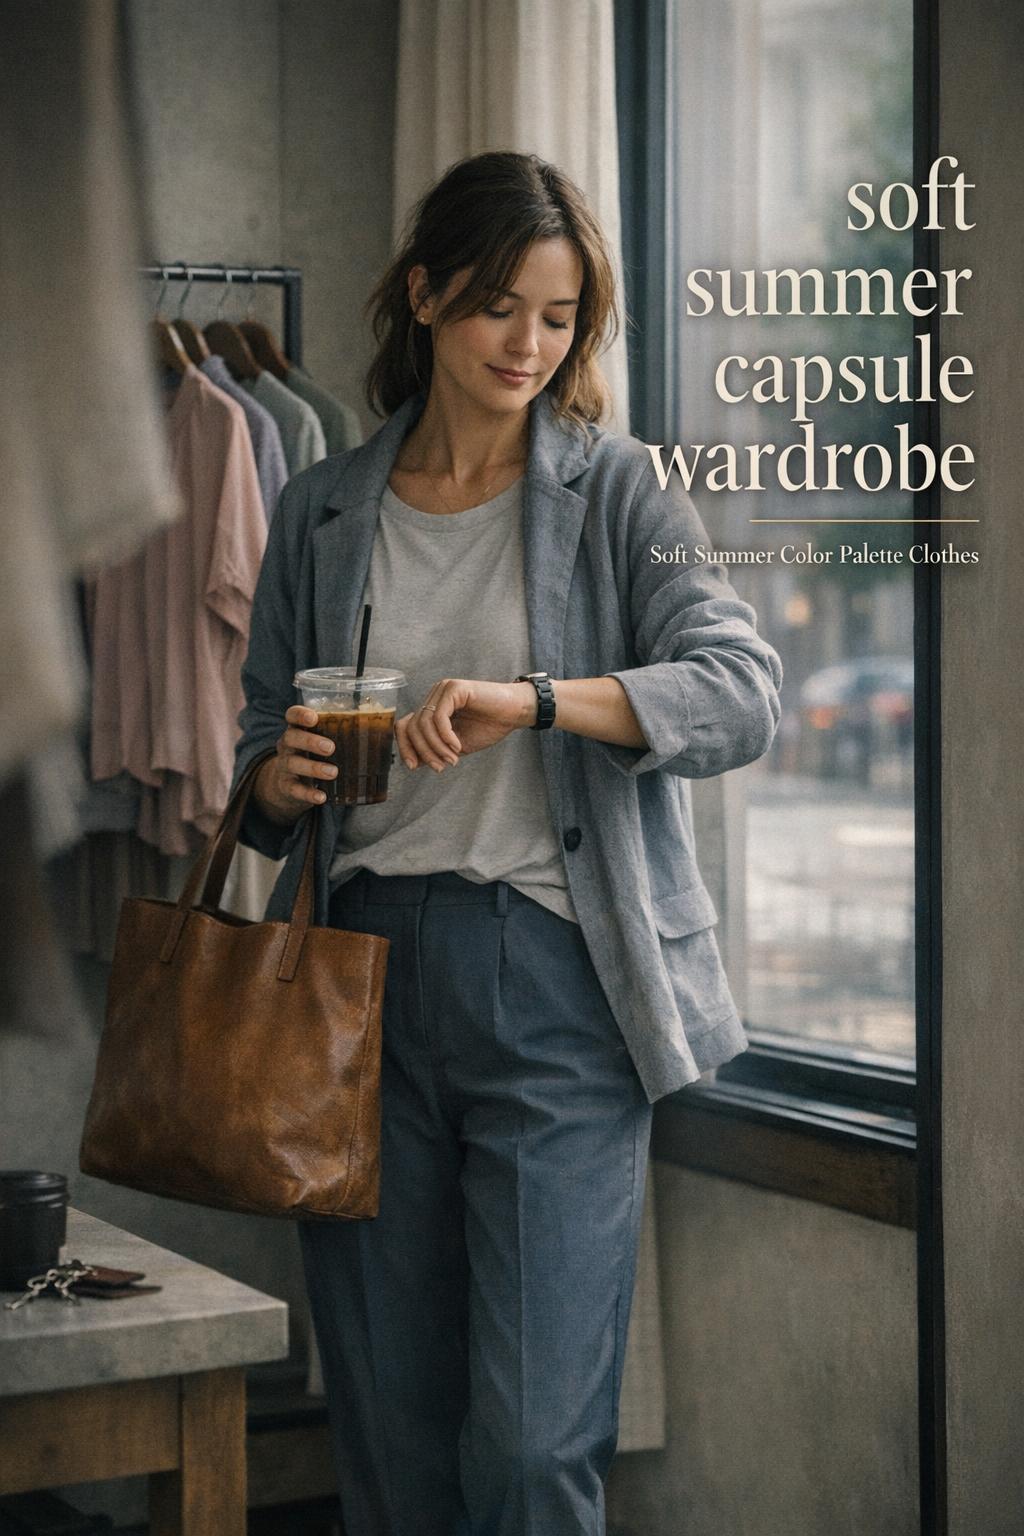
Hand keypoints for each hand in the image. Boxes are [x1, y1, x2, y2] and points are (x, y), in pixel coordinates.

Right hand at [252, 705, 338, 823]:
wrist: (286, 784)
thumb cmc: (314, 755)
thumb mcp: (322, 741)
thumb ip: (345, 732)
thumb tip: (387, 722)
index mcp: (298, 729)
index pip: (292, 715)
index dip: (300, 714)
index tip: (314, 718)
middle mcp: (287, 745)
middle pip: (291, 737)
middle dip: (310, 741)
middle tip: (331, 748)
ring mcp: (284, 766)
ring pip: (293, 763)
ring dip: (313, 768)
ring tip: (333, 772)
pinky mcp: (286, 786)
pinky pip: (295, 790)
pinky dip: (308, 793)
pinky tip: (322, 796)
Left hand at [397, 678, 534, 771]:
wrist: (514, 713)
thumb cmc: (489, 726)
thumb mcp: (455, 745)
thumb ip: (435, 750)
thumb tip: (413, 762)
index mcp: (432, 708)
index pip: (405, 726)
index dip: (405, 747)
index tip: (413, 767)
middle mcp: (434, 697)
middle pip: (412, 727)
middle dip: (424, 752)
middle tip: (440, 767)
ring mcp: (443, 690)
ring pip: (424, 724)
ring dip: (436, 747)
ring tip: (452, 759)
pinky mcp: (454, 688)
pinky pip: (440, 717)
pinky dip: (446, 736)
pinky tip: (457, 746)